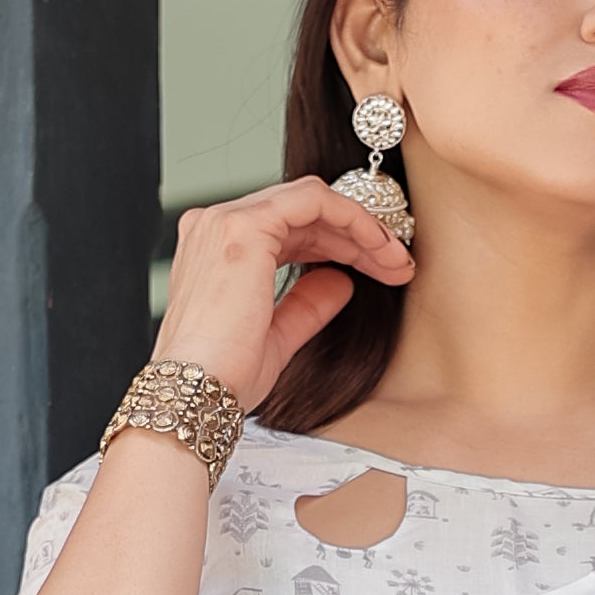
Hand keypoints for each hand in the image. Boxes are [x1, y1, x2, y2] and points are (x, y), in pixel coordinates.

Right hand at [153, 176, 415, 411]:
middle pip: (303, 212)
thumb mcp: (277, 337)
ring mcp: (227, 221)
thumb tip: (340, 281)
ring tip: (396, 263)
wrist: (196, 394)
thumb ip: (307, 304)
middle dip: (357, 236)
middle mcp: (216, 225)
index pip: (288, 229)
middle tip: (398, 266)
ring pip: (311, 201)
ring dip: (361, 229)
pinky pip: (313, 200)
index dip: (338, 245)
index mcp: (218, 249)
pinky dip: (352, 218)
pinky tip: (378, 248)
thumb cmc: (223, 378)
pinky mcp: (245, 227)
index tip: (378, 271)